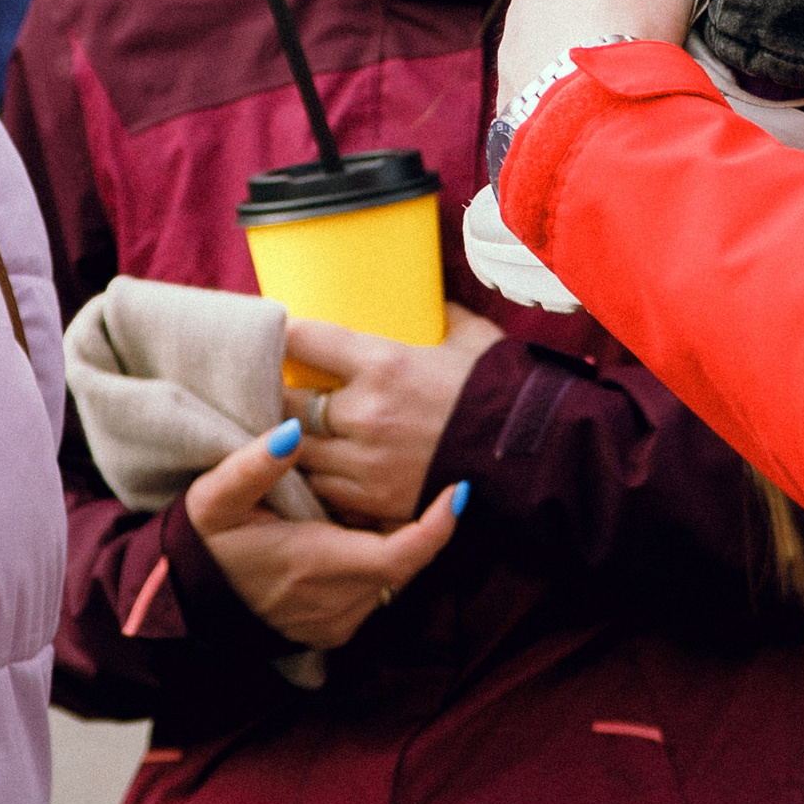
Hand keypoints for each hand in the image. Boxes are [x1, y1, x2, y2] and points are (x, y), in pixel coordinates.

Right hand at [185, 421, 467, 648]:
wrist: (183, 603)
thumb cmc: (205, 543)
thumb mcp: (217, 498)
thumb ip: (254, 464)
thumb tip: (291, 430)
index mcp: (315, 565)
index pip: (401, 555)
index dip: (437, 526)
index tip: (460, 490)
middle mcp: (333, 604)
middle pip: (405, 564)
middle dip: (423, 524)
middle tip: (435, 476)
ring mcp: (334, 623)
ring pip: (393, 581)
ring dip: (402, 542)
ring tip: (407, 495)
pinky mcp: (331, 631)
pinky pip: (374, 594)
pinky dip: (382, 562)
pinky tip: (373, 527)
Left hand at [283, 309, 497, 528]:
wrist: (529, 454)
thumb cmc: (500, 389)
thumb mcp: (472, 337)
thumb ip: (442, 316)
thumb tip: (431, 303)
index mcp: (383, 363)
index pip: (305, 339)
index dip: (284, 333)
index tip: (277, 332)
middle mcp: (364, 412)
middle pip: (287, 401)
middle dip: (276, 393)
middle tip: (274, 387)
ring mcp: (364, 462)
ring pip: (297, 451)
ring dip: (292, 440)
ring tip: (290, 431)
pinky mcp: (373, 500)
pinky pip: (322, 490)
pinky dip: (316, 478)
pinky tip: (318, 469)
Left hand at [493, 0, 730, 109]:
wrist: (587, 102)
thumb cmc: (622, 3)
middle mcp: (524, 2)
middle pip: (604, 2)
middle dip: (645, 15)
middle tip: (685, 35)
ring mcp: (521, 61)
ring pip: (588, 51)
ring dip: (623, 58)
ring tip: (660, 74)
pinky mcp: (525, 111)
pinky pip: (573, 97)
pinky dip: (603, 97)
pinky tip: (631, 104)